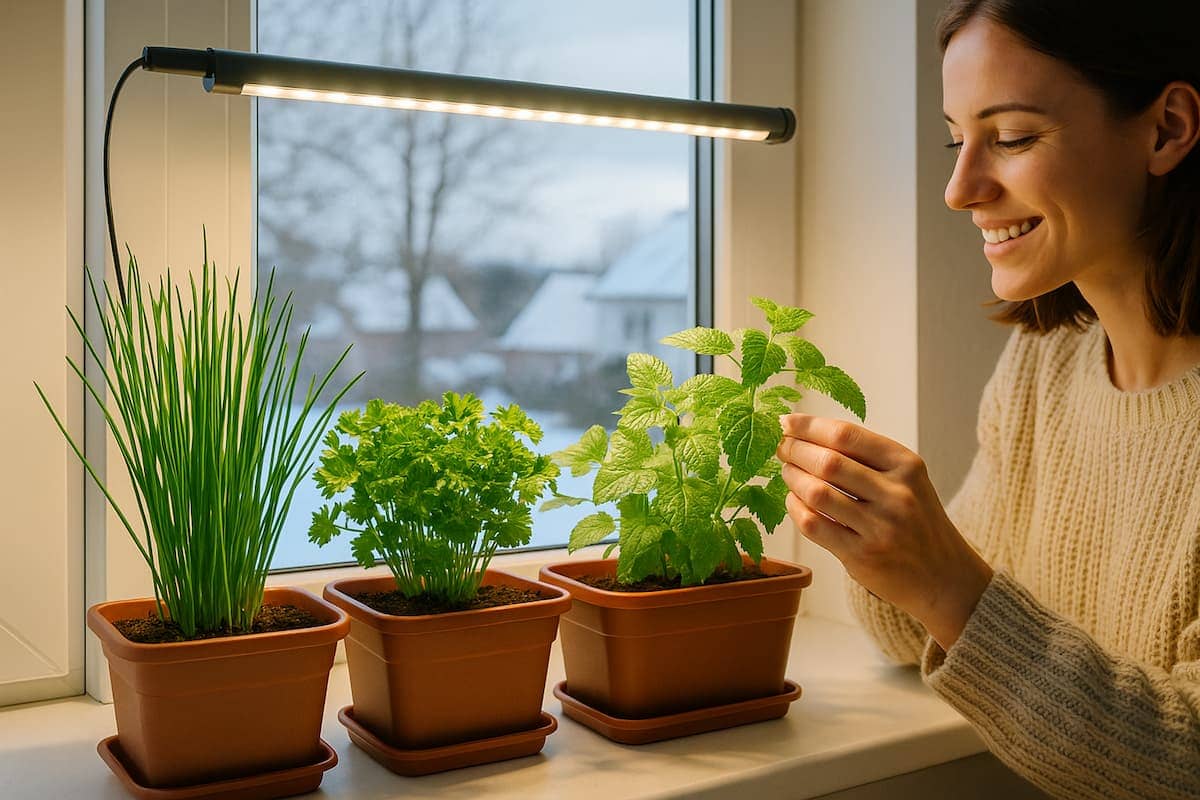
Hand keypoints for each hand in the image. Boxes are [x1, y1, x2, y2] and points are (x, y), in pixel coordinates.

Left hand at [776, 413, 992, 649]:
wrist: (944, 576)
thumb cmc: (915, 519)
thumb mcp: (907, 479)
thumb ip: (866, 457)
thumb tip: (807, 432)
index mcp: (906, 465)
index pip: (847, 435)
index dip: (809, 426)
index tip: (786, 421)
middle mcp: (896, 494)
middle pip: (828, 462)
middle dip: (795, 450)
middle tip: (781, 447)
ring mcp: (879, 528)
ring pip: (817, 493)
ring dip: (792, 478)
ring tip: (786, 471)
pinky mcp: (861, 556)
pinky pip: (813, 525)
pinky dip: (795, 508)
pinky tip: (793, 499)